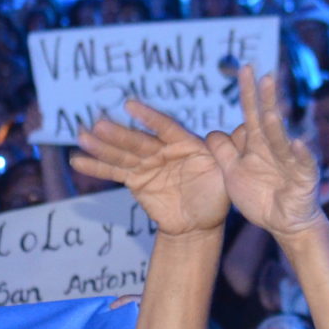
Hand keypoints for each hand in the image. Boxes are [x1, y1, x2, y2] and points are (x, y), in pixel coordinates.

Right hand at [71, 101, 229, 237]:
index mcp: (185, 144)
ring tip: (81, 137)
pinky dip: (97, 167)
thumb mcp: (228, 172)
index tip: (130, 105)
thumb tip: (250, 127)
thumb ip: (232, 149)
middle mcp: (163, 150)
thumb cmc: (217, 195)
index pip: (166, 128)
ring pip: (122, 153)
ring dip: (101, 146)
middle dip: (117, 134)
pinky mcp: (136, 180)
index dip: (149, 118)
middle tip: (97, 125)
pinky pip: (115, 172)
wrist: (201, 223)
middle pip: (138, 141)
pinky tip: (78, 161)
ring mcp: (147, 164)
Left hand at [208, 66, 321, 241]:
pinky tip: (297, 145)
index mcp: (258, 143)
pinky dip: (301, 155)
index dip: (249, 92)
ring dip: (276, 128)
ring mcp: (291, 161)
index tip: (245, 68)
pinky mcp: (304, 178)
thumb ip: (223, 153)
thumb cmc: (260, 196)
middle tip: (266, 76)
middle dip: (268, 99)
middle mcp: (275, 147)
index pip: (251, 112)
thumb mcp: (233, 174)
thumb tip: (211, 133)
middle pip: (269, 120)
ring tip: (269, 113)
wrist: (282, 222)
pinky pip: (303, 165)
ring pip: (282, 141)